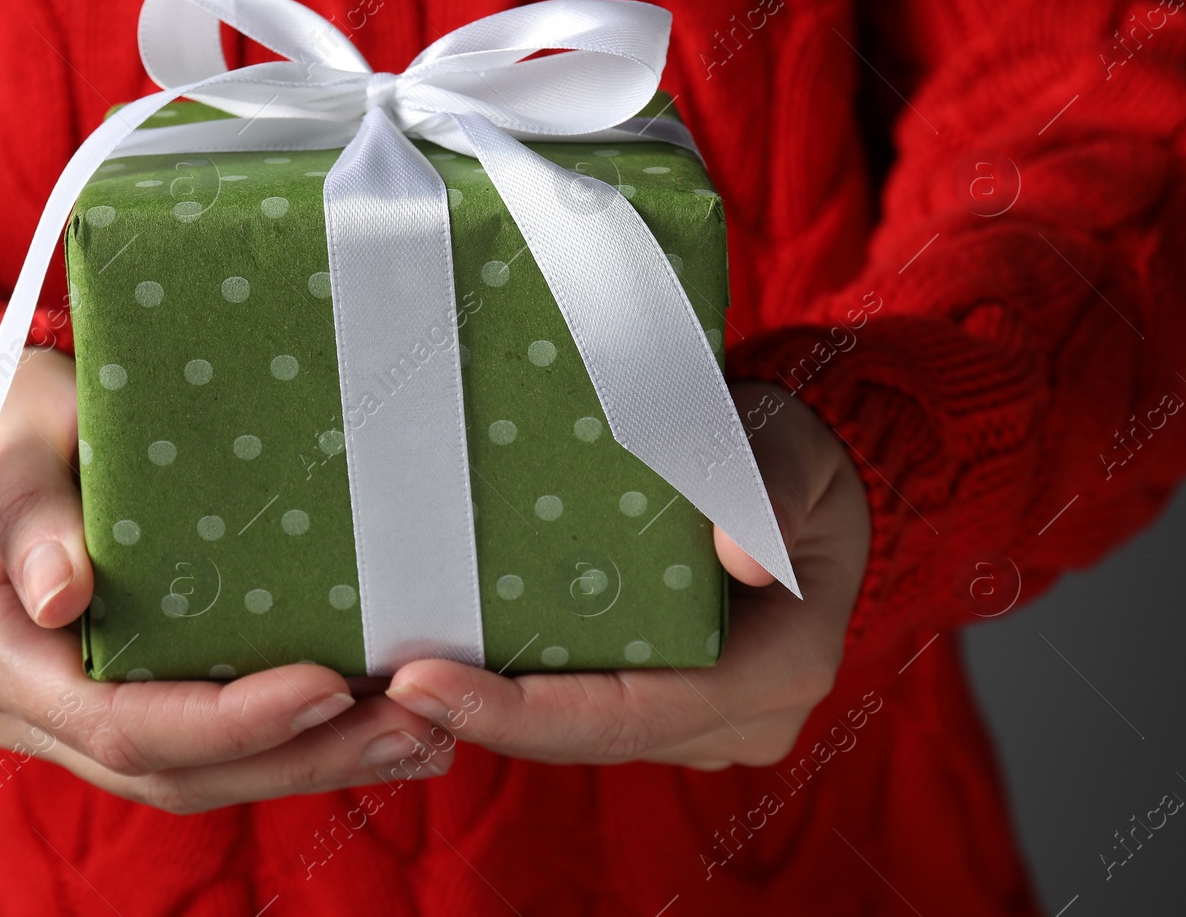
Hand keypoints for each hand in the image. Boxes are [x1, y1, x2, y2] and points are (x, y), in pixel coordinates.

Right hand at [0, 347, 455, 813]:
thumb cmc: (2, 420)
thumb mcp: (7, 432)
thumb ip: (28, 505)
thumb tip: (61, 597)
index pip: (117, 719)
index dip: (226, 720)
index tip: (328, 687)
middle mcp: (24, 706)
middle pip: (171, 769)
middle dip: (298, 758)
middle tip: (414, 731)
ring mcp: (67, 717)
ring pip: (198, 775)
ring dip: (312, 763)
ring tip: (420, 739)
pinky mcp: (117, 703)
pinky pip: (206, 748)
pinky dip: (291, 742)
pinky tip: (373, 722)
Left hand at [384, 382, 870, 769]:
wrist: (811, 479)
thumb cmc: (792, 451)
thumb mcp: (787, 448)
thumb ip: (764, 485)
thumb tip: (735, 557)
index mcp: (776, 669)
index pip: (631, 714)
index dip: (525, 711)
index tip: (425, 683)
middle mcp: (738, 718)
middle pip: (588, 737)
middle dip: (480, 717)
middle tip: (375, 683)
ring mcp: (700, 719)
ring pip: (576, 733)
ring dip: (486, 711)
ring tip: (383, 677)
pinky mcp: (665, 701)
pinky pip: (579, 708)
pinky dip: (512, 690)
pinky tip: (434, 663)